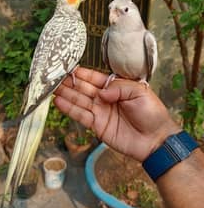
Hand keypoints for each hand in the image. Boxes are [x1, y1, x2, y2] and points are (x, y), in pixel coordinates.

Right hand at [54, 67, 179, 161]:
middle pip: (83, 88)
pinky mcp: (97, 125)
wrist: (156, 139)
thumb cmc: (151, 113)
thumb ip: (119, 88)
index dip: (82, 74)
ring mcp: (100, 112)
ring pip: (79, 101)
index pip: (95, 78)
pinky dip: (69, 109)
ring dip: (66, 94)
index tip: (68, 68)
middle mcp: (105, 98)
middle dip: (69, 83)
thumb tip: (101, 92)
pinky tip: (59, 102)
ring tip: (52, 88)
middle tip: (54, 77)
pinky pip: (81, 115)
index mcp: (115, 87)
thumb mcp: (139, 92)